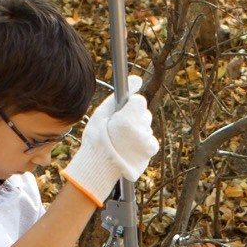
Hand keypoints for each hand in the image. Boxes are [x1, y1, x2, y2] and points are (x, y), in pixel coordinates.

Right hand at [63, 77, 157, 203]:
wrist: (99, 168)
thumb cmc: (96, 139)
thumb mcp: (102, 113)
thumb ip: (121, 95)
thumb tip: (137, 77)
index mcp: (128, 119)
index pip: (139, 101)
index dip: (129, 106)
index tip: (121, 114)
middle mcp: (141, 130)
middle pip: (144, 114)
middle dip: (134, 118)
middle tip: (119, 129)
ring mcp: (147, 142)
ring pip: (147, 127)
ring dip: (138, 131)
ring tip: (123, 141)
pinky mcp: (150, 152)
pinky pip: (150, 140)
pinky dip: (143, 142)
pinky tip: (130, 147)